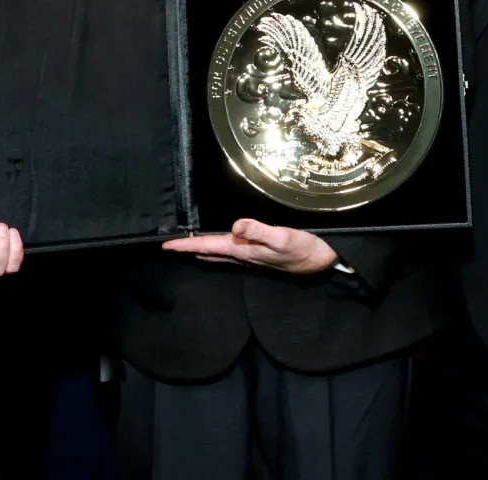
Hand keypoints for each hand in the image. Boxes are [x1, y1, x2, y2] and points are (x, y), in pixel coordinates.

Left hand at [160, 219, 337, 274]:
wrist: (321, 262)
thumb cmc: (303, 249)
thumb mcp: (282, 237)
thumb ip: (258, 230)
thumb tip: (234, 225)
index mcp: (243, 250)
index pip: (208, 246)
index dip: (186, 245)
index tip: (166, 246)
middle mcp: (243, 256)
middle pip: (209, 253)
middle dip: (189, 249)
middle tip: (170, 246)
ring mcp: (251, 258)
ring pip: (219, 254)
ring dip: (202, 250)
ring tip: (187, 246)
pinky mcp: (259, 256)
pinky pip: (231, 253)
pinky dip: (218, 249)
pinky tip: (220, 246)